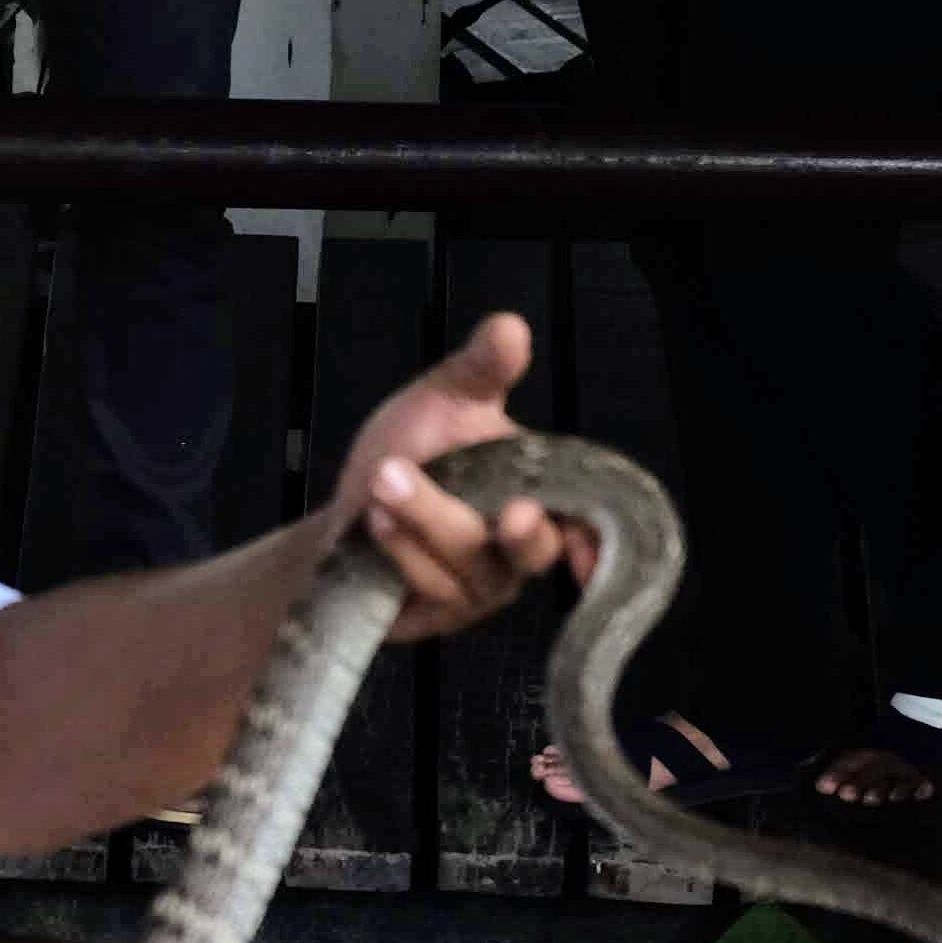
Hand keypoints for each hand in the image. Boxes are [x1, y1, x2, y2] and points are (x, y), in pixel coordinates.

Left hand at [335, 313, 597, 644]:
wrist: (345, 506)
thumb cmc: (409, 451)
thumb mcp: (443, 398)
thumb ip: (481, 369)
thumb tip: (511, 328)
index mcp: (539, 493)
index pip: (585, 521)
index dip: (596, 540)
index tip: (590, 553)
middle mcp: (518, 551)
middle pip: (532, 547)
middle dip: (521, 530)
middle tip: (512, 511)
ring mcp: (481, 589)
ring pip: (473, 564)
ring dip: (427, 519)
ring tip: (383, 482)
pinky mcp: (439, 614)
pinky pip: (431, 589)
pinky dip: (401, 549)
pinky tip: (374, 521)